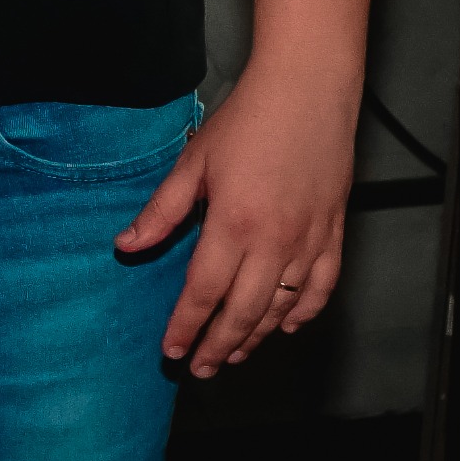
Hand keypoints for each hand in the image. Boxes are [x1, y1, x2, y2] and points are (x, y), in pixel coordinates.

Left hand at [117, 58, 353, 377]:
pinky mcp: (333, 232)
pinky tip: (290, 326)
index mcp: (233, 224)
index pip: (204, 291)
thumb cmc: (245, 121)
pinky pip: (322, 287)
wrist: (306, 92)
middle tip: (200, 368)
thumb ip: (161, 211)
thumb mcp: (193, 162)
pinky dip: (306, 312)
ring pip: (284, 307)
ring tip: (233, 352)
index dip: (186, 325)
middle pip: (245, 311)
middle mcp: (274, 241)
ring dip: (258, 335)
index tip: (171, 349)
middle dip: (219, 344)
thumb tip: (126, 246)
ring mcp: (309, 240)